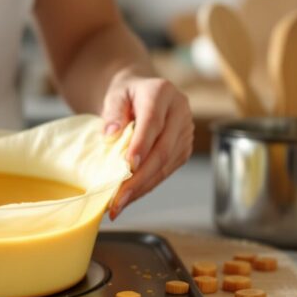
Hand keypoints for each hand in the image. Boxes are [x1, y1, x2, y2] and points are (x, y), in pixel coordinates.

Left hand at [100, 74, 193, 219]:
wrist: (140, 93)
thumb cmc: (125, 95)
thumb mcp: (114, 95)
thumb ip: (112, 112)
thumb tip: (111, 135)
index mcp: (162, 92)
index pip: (153, 122)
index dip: (141, 145)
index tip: (128, 166)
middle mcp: (180, 112)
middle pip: (162, 149)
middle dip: (139, 178)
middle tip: (117, 199)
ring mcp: (185, 132)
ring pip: (165, 165)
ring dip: (142, 187)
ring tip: (119, 204)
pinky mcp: (183, 149)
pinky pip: (166, 171)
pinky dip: (147, 186)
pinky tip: (130, 196)